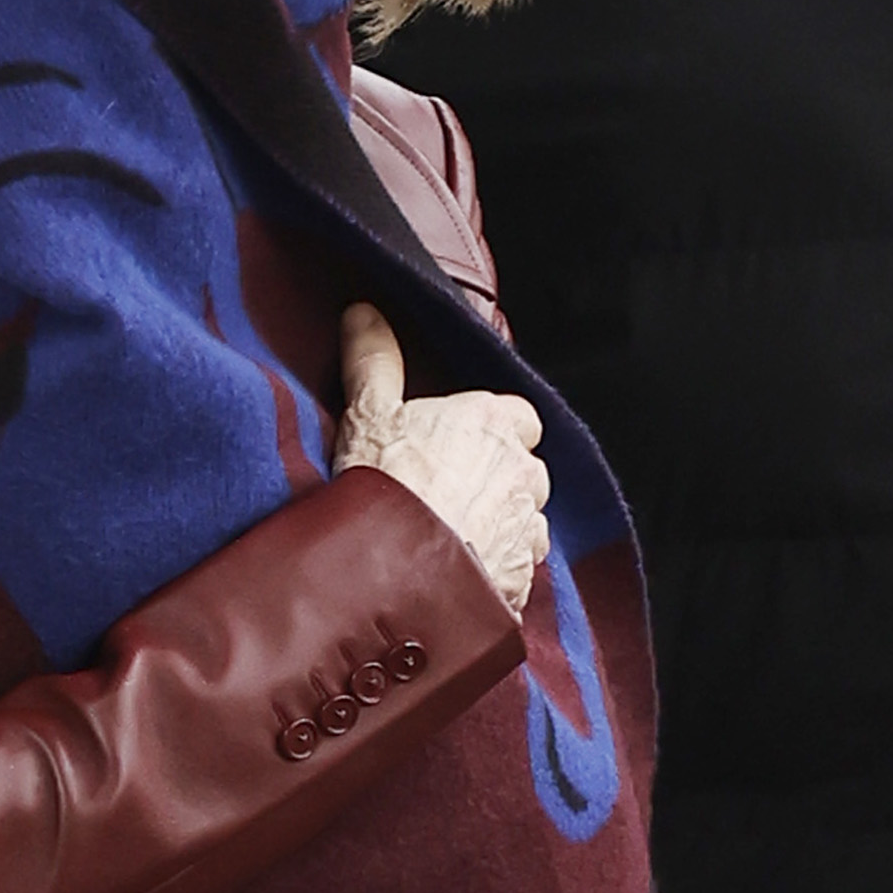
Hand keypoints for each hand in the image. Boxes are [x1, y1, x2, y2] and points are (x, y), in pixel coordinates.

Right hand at [335, 302, 547, 614]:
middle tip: (451, 496)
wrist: (389, 567)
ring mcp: (525, 527)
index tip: (465, 444)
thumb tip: (364, 315)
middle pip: (527, 472)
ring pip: (528, 523)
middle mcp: (522, 472)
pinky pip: (517, 571)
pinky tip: (459, 574)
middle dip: (500, 483)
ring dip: (501, 529)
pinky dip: (496, 572)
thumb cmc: (383, 485)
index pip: (520, 418)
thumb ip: (373, 360)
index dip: (496, 431)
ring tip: (454, 541)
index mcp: (494, 422)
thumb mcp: (368, 410)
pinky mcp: (519, 577)